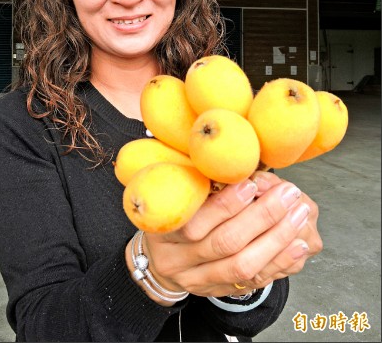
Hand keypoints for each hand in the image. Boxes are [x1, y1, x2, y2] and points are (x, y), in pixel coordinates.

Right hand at [129, 173, 321, 302]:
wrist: (159, 262)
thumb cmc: (173, 216)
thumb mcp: (174, 195)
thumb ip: (199, 183)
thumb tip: (238, 165)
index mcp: (163, 230)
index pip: (195, 221)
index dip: (226, 204)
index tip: (252, 183)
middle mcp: (177, 260)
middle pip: (225, 243)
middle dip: (262, 216)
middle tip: (288, 194)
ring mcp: (197, 280)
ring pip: (242, 265)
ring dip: (276, 239)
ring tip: (298, 215)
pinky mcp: (218, 291)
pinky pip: (253, 281)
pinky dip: (279, 261)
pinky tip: (299, 243)